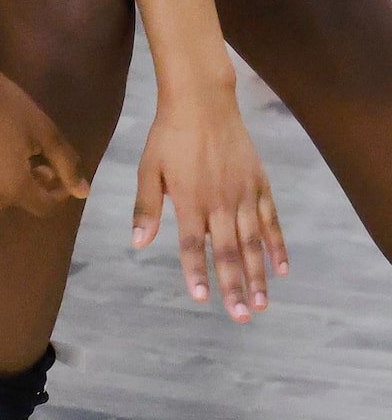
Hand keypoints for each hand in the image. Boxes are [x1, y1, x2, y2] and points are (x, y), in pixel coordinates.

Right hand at [0, 60, 89, 215]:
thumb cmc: (7, 106)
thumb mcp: (45, 132)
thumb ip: (67, 165)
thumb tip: (83, 192)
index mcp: (14, 187)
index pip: (43, 208)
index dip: (56, 193)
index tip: (55, 172)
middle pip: (17, 202)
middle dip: (30, 185)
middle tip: (33, 160)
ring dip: (3, 184)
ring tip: (5, 157)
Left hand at [132, 90, 288, 322]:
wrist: (202, 102)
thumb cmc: (169, 136)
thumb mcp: (149, 169)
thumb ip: (147, 207)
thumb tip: (138, 243)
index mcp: (190, 201)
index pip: (192, 246)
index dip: (196, 274)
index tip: (201, 299)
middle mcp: (219, 202)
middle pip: (228, 252)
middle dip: (234, 287)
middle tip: (241, 316)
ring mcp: (243, 194)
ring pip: (253, 242)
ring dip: (258, 274)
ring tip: (262, 303)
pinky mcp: (259, 184)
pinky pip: (271, 220)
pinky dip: (277, 245)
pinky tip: (281, 268)